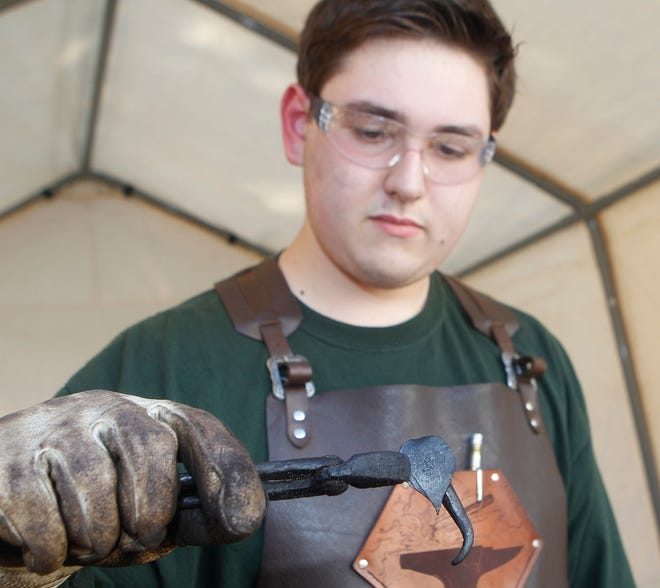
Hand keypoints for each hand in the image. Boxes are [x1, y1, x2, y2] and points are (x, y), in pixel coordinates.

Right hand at [0, 391, 265, 574]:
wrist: (8, 501)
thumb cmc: (93, 506)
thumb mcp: (147, 509)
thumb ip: (192, 514)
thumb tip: (245, 517)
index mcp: (148, 418)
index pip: (198, 427)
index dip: (225, 467)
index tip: (240, 518)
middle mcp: (105, 409)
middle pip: (150, 450)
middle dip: (147, 513)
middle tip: (131, 535)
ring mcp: (54, 427)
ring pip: (93, 487)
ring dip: (94, 538)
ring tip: (85, 539)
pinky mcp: (5, 459)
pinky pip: (39, 517)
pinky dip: (48, 550)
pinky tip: (44, 544)